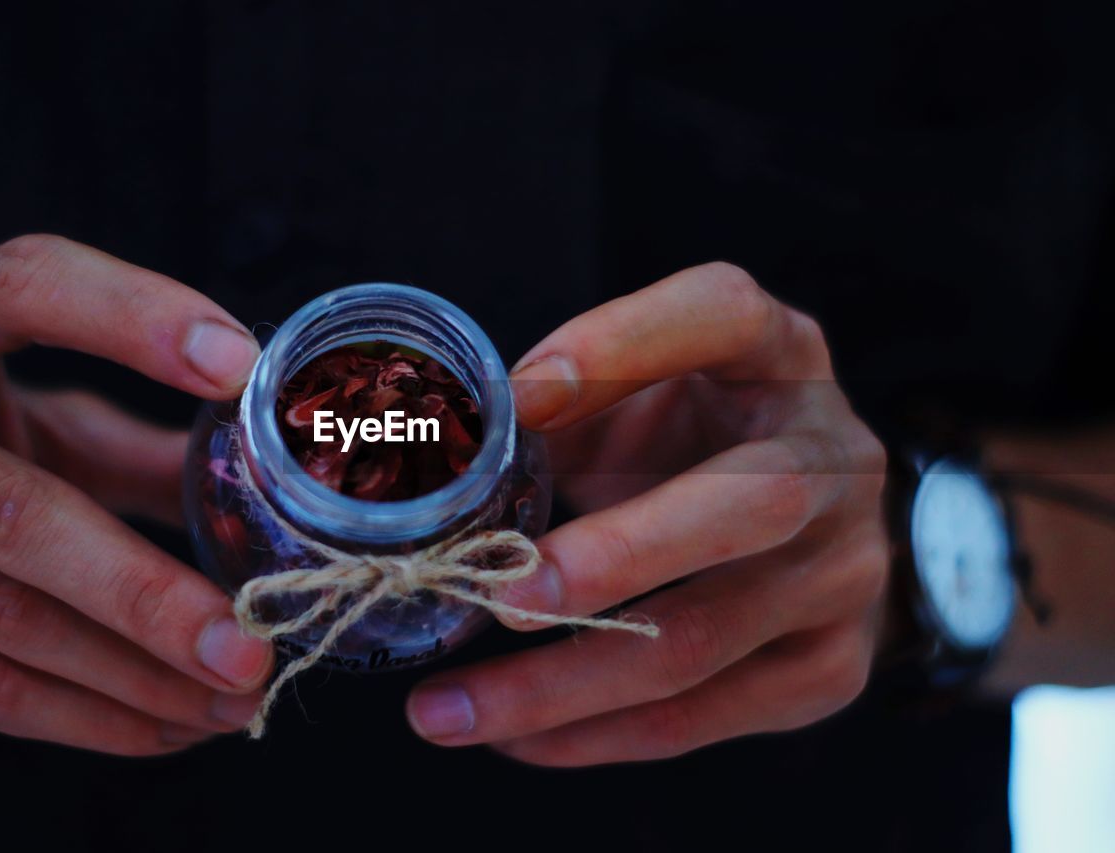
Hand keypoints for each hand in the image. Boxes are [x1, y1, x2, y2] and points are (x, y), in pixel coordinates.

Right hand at [0, 235, 273, 754]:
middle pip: (13, 510)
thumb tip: (272, 485)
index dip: (134, 320)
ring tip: (234, 694)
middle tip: (251, 640)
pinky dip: (82, 718)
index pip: (25, 287)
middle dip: (146, 591)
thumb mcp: (25, 414)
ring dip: (132, 674)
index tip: (240, 364)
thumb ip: (135, 443)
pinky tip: (165, 727)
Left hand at [405, 262, 888, 765]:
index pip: (722, 315)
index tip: (515, 399)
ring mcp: (846, 569)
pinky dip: (597, 734)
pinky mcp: (829, 664)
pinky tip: (516, 737)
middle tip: (497, 597)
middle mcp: (834, 456)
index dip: (620, 347)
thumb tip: (448, 448)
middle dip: (614, 557)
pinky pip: (706, 716)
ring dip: (563, 684)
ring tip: (449, 710)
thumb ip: (566, 402)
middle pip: (748, 503)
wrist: (818, 516)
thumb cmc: (697, 438)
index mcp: (781, 354)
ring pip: (705, 638)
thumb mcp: (640, 390)